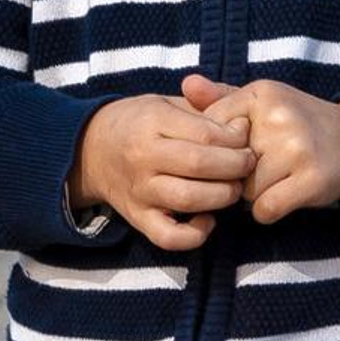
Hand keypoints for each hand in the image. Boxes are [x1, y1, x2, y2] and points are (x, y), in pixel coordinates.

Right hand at [69, 92, 256, 249]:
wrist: (91, 149)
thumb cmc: (140, 123)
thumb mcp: (167, 103)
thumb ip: (205, 110)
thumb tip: (243, 127)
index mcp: (152, 122)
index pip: (207, 133)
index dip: (236, 139)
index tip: (245, 139)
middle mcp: (143, 157)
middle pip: (200, 165)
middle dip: (236, 166)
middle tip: (248, 164)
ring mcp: (139, 191)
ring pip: (189, 200)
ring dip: (223, 196)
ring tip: (233, 188)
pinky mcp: (138, 218)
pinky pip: (168, 237)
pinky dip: (195, 235)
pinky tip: (208, 220)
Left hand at [180, 74, 339, 223]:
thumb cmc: (297, 124)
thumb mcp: (262, 102)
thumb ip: (222, 97)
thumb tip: (187, 84)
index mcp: (262, 94)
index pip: (212, 130)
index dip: (217, 150)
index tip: (237, 151)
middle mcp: (279, 118)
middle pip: (226, 163)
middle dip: (235, 173)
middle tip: (258, 168)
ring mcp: (297, 149)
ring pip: (244, 189)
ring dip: (252, 194)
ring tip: (273, 180)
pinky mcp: (312, 180)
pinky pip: (265, 209)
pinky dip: (267, 211)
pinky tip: (280, 198)